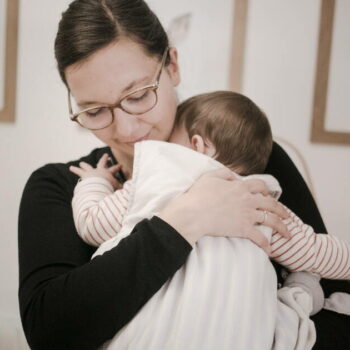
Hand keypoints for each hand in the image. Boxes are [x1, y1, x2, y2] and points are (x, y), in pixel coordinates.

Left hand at [69, 153, 122, 189]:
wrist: (98, 186)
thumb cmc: (107, 187)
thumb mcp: (115, 187)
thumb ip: (120, 188)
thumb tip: (126, 189)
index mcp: (107, 173)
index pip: (114, 169)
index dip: (117, 167)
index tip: (121, 165)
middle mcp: (99, 170)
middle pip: (102, 163)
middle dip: (104, 159)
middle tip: (106, 155)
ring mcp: (91, 172)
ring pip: (87, 166)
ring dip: (84, 164)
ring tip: (81, 163)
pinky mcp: (84, 175)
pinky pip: (78, 171)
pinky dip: (74, 169)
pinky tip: (70, 167)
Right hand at [158, 168, 288, 253]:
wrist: (193, 213)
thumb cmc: (198, 195)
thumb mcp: (210, 177)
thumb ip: (224, 174)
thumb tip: (234, 178)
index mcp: (240, 187)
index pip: (260, 186)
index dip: (266, 190)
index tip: (268, 195)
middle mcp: (247, 200)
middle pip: (271, 204)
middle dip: (281, 210)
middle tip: (287, 216)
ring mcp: (247, 215)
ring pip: (271, 220)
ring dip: (282, 227)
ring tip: (288, 234)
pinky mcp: (243, 229)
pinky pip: (260, 238)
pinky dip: (266, 245)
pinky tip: (270, 250)